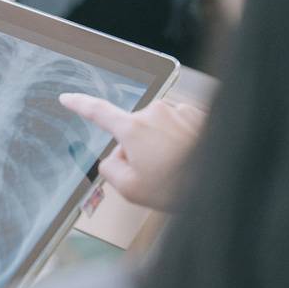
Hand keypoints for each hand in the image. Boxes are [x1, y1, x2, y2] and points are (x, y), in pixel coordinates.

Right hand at [59, 93, 206, 210]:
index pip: (98, 111)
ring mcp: (178, 111)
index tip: (68, 98)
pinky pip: (178, 127)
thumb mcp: (131, 189)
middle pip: (133, 130)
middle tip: (154, 175)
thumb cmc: (179, 187)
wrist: (221, 183)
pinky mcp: (197, 114)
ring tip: (177, 169)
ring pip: (157, 130)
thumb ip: (110, 169)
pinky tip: (189, 158)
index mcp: (133, 129)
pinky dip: (180, 142)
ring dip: (161, 146)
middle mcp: (155, 113)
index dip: (79, 104)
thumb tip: (114, 158)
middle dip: (138, 150)